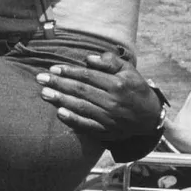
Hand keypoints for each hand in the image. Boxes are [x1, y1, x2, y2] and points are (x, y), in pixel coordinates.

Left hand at [34, 52, 160, 139]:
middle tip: (40, 79)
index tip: (53, 68)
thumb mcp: (129, 70)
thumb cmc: (136, 89)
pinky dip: (73, 120)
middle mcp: (112, 101)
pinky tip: (59, 113)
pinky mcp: (107, 131)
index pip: (88, 76)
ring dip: (60, 100)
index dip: (69, 72)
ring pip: (81, 107)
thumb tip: (88, 59)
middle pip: (81, 91)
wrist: (150, 117)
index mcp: (117, 84)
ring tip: (44, 93)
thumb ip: (110, 62)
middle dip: (59, 84)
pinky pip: (87, 125)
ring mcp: (109, 118)